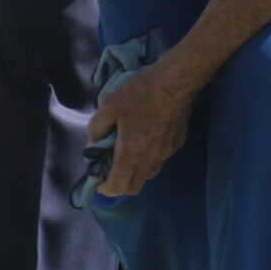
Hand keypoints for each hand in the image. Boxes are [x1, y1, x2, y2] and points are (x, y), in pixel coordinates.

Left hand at [84, 59, 200, 196]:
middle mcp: (150, 159)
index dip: (104, 188)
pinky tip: (146, 138)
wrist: (175, 81)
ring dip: (135, 171)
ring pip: (148, 174)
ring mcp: (166, 153)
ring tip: (128, 152)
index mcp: (131, 152)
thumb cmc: (139, 92)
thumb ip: (97, 129)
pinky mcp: (176, 144)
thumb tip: (94, 145)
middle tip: (111, 168)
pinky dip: (149, 157)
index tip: (98, 179)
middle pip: (134, 187)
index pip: (117, 186)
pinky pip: (160, 159)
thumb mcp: (108, 105)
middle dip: (120, 184)